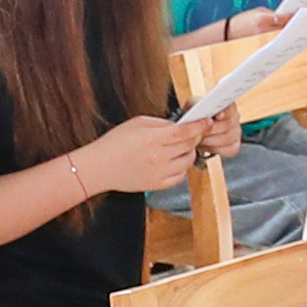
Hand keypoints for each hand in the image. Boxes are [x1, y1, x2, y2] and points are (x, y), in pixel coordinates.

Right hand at [84, 112, 215, 198]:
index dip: (200, 126)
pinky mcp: (157, 185)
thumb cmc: (114, 143)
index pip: (185, 132)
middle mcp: (158, 157)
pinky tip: (174, 161)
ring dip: (190, 152)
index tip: (207, 121)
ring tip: (182, 147)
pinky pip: (179, 177)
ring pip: (188, 162)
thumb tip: (180, 125)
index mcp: (152, 138)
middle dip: (196, 137)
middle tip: (195, 132)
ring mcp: (158, 173)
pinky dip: (181, 168)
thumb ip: (161, 124)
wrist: (99, 167)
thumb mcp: (137, 123)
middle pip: (189, 146)